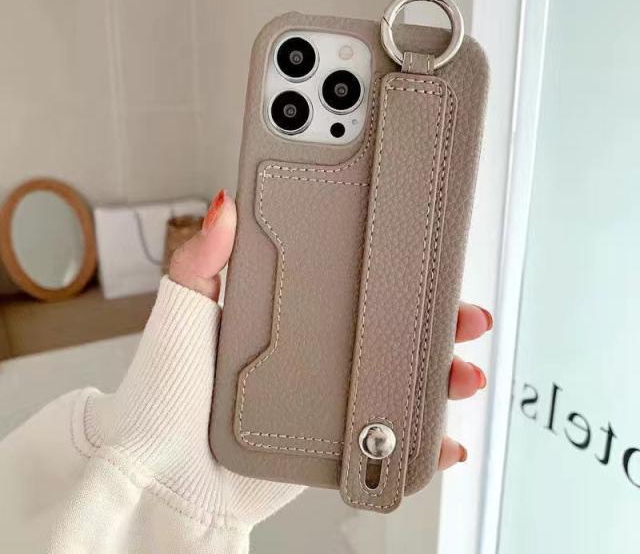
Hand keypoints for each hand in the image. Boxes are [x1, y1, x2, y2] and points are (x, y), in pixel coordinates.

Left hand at [170, 191, 490, 473]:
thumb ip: (204, 260)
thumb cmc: (165, 393)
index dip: (394, 271)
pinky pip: (387, 442)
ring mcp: (327, 399)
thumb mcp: (183, 312)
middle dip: (436, 322)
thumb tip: (226, 205)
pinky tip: (444, 438)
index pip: (352, 283)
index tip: (426, 256)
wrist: (163, 473)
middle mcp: (314, 354)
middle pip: (388, 331)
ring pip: (399, 382)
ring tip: (461, 374)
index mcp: (287, 315)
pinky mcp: (331, 445)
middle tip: (462, 315)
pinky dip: (423, 442)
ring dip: (441, 378)